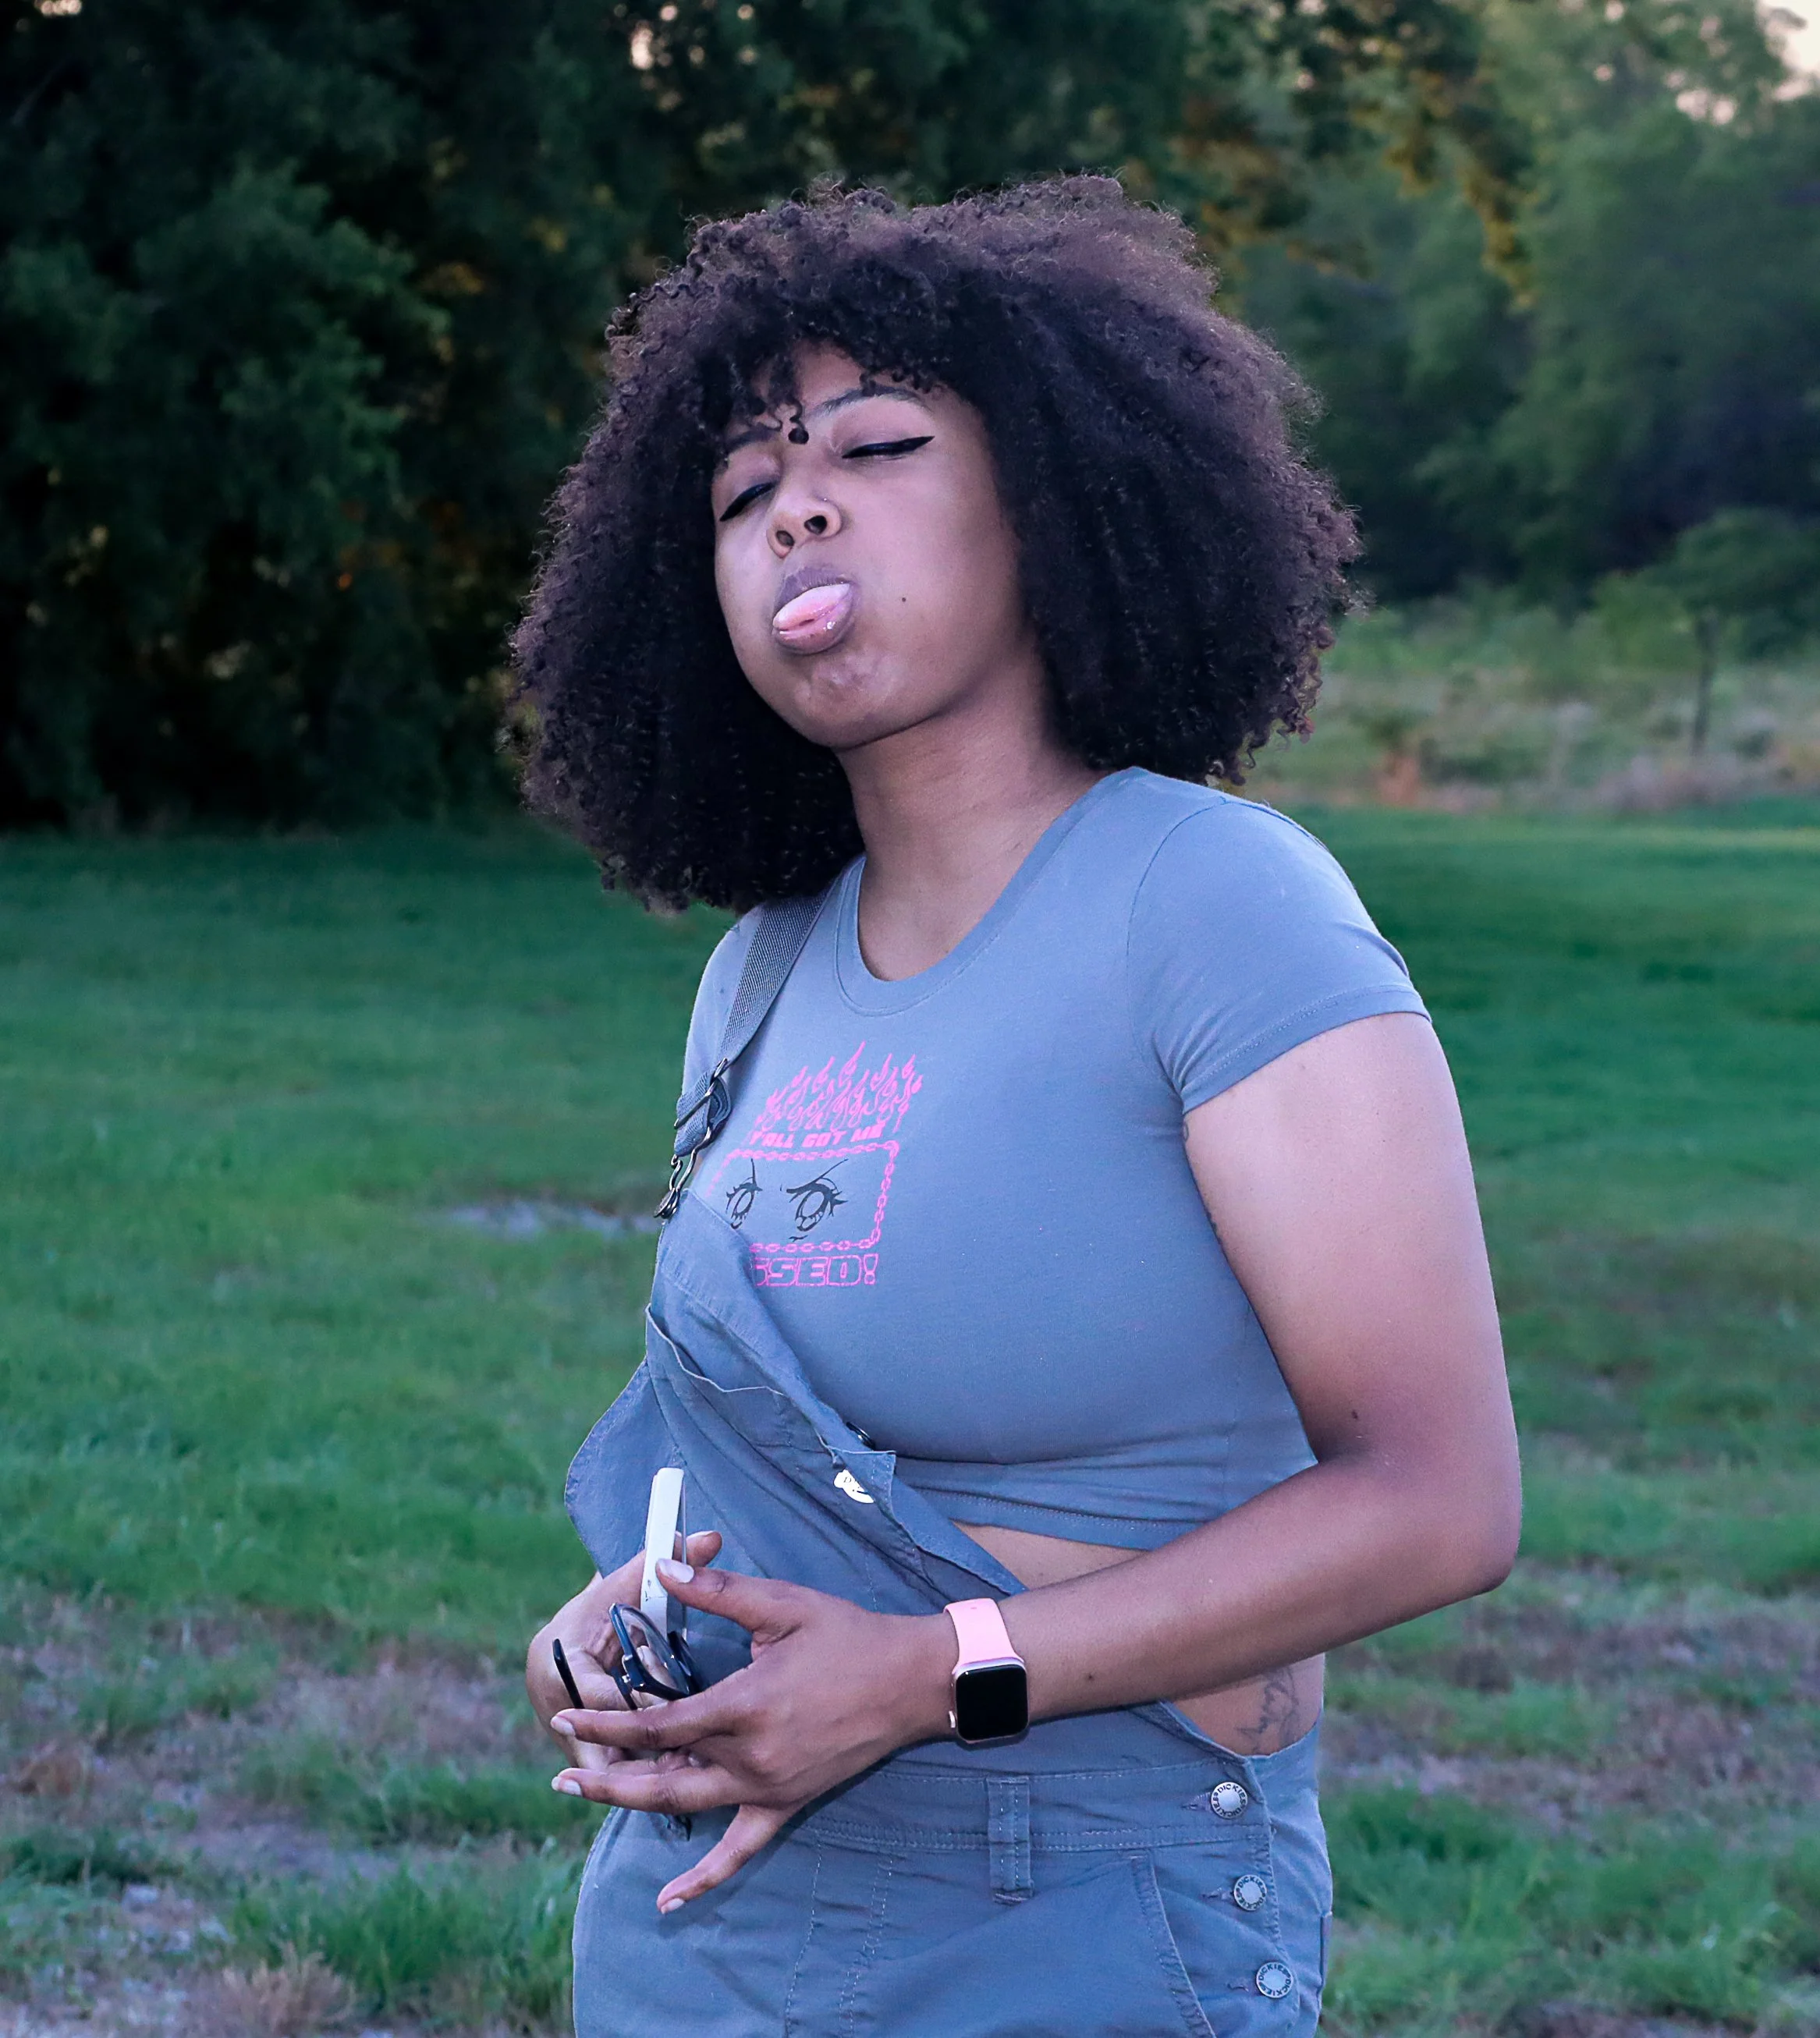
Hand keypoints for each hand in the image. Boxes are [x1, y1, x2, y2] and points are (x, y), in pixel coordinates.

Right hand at [525, 1532, 724, 1768]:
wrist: (580, 1630)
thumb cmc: (606, 1602)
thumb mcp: (629, 1582)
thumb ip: (667, 1562)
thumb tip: (711, 1537)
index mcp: (556, 1660)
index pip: (599, 1692)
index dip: (638, 1700)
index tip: (673, 1704)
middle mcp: (551, 1701)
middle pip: (596, 1737)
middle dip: (637, 1748)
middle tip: (683, 1755)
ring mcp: (561, 1729)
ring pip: (603, 1761)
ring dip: (639, 1766)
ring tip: (683, 1769)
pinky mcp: (578, 1746)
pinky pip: (610, 1765)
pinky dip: (638, 1767)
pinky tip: (675, 1772)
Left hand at [549, 1560, 955, 1909]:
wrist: (909, 1682)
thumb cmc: (847, 1636)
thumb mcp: (782, 1605)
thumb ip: (719, 1590)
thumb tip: (664, 1565)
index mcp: (745, 1706)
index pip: (659, 1724)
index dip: (609, 1723)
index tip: (569, 1716)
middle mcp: (751, 1757)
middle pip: (661, 1775)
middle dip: (605, 1775)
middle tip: (560, 1774)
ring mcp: (768, 1788)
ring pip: (687, 1806)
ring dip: (633, 1805)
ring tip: (590, 1798)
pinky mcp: (787, 1804)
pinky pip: (740, 1851)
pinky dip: (704, 1878)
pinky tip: (670, 1901)